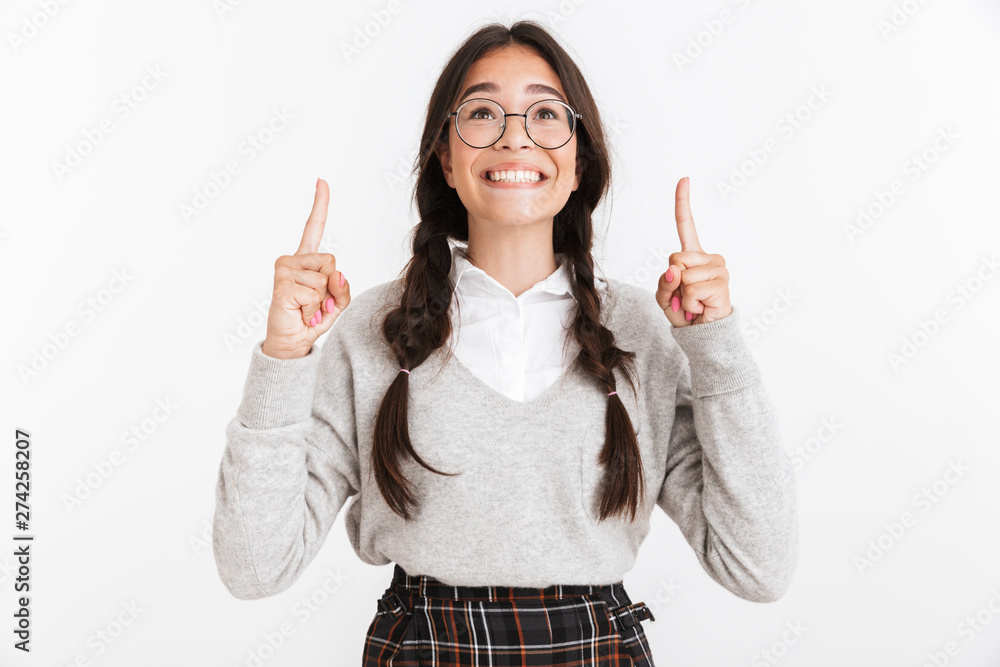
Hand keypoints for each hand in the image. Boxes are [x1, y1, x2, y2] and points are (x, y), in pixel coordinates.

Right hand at [262, 178, 351, 358]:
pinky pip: (314, 293)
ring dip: (321, 301)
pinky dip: (313, 308)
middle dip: (332, 287)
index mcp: (307, 260)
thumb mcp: (338, 303)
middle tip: (317, 302)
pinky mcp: (282, 284)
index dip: (319, 204)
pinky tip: (301, 312)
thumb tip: (337, 274)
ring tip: (307, 308)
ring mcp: (284, 270)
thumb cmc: (313, 318)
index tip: (321, 180)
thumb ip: (343, 288)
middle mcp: (292, 260)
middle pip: (331, 261)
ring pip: (323, 279)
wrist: (293, 341)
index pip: (314, 227)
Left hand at [655, 177, 732, 326]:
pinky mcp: (722, 284)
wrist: (702, 333)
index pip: (687, 225)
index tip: (684, 178)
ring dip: (681, 296)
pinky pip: (691, 290)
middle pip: (675, 258)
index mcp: (693, 255)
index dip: (683, 202)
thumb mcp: (664, 295)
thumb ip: (664, 281)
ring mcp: (718, 269)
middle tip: (683, 295)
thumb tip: (674, 270)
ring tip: (693, 302)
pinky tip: (700, 307)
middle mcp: (709, 258)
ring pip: (683, 275)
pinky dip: (688, 304)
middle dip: (672, 281)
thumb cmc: (683, 310)